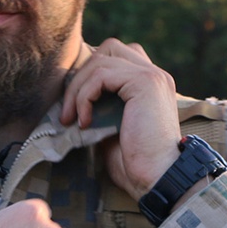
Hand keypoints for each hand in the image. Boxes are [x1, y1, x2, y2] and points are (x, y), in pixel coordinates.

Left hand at [61, 38, 181, 199]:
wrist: (158, 178)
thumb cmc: (135, 161)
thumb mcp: (111, 125)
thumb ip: (100, 104)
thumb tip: (71, 94)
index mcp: (150, 83)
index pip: (116, 55)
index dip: (91, 72)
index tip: (75, 102)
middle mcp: (154, 74)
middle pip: (108, 49)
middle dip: (82, 76)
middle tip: (68, 110)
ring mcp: (152, 76)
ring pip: (100, 61)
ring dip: (77, 90)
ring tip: (71, 118)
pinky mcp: (145, 82)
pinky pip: (101, 76)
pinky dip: (85, 97)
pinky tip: (85, 121)